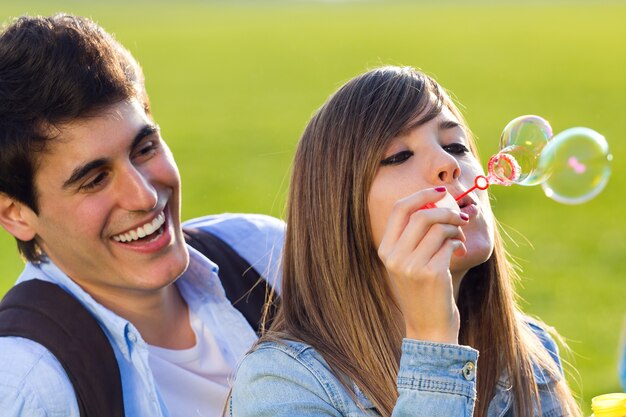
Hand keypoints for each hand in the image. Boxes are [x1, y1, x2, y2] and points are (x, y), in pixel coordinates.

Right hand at [376, 187, 468, 343]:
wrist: (429, 327)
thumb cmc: (423, 290)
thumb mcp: (409, 262)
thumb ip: (415, 235)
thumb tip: (437, 200)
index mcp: (385, 250)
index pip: (399, 209)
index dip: (421, 194)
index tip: (440, 191)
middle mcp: (394, 257)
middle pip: (421, 214)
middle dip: (445, 210)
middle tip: (459, 216)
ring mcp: (411, 266)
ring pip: (438, 228)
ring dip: (455, 227)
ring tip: (459, 236)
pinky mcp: (431, 273)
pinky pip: (449, 243)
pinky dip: (458, 241)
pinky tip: (458, 249)